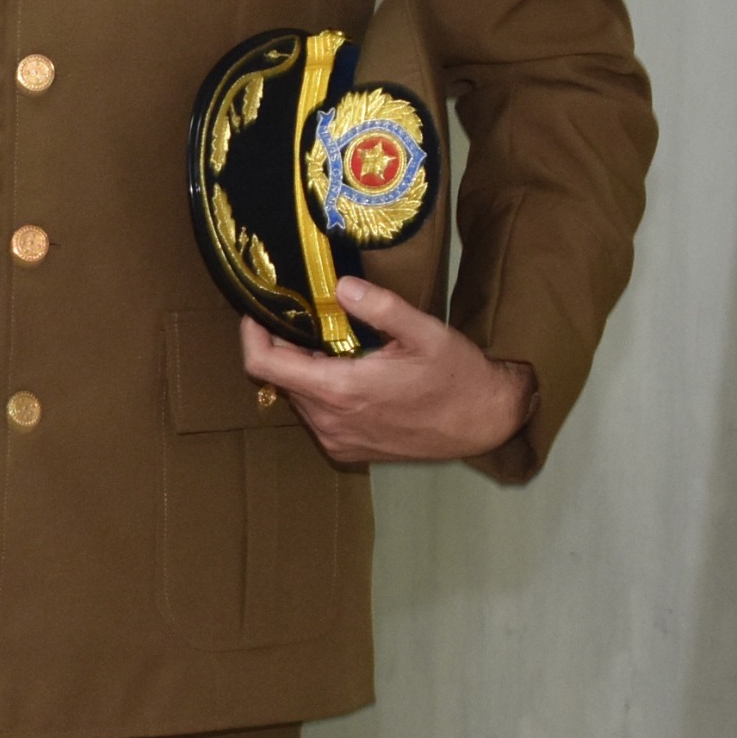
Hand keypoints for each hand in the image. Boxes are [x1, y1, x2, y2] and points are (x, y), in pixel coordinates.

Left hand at [238, 279, 535, 464]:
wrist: (484, 423)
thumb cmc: (457, 376)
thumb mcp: (424, 331)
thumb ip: (380, 307)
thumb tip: (339, 285)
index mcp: (340, 390)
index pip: (264, 365)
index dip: (252, 335)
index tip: (258, 311)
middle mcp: (330, 421)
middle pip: (280, 378)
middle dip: (287, 347)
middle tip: (312, 320)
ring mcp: (337, 440)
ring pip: (298, 397)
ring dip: (307, 371)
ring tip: (340, 347)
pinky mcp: (347, 451)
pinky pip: (317, 416)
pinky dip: (322, 393)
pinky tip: (354, 376)